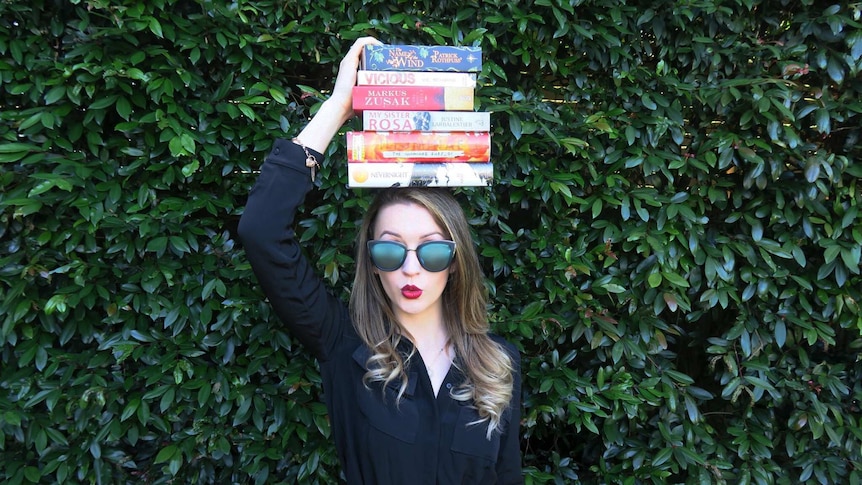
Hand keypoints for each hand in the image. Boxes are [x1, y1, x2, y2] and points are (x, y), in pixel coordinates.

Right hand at [296, 36, 382, 153]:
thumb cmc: (351, 105)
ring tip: (387, 50)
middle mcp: (349, 64)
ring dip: (376, 45)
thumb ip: (370, 95)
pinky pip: (360, 43)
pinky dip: (371, 41)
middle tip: (390, 56)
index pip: (363, 58)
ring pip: (363, 45)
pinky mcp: (350, 59)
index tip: (387, 61)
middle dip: (378, 51)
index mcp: (352, 71)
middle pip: (364, 51)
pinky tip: (381, 45)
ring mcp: (348, 61)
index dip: (375, 56)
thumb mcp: (363, 97)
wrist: (340, 106)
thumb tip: (386, 105)